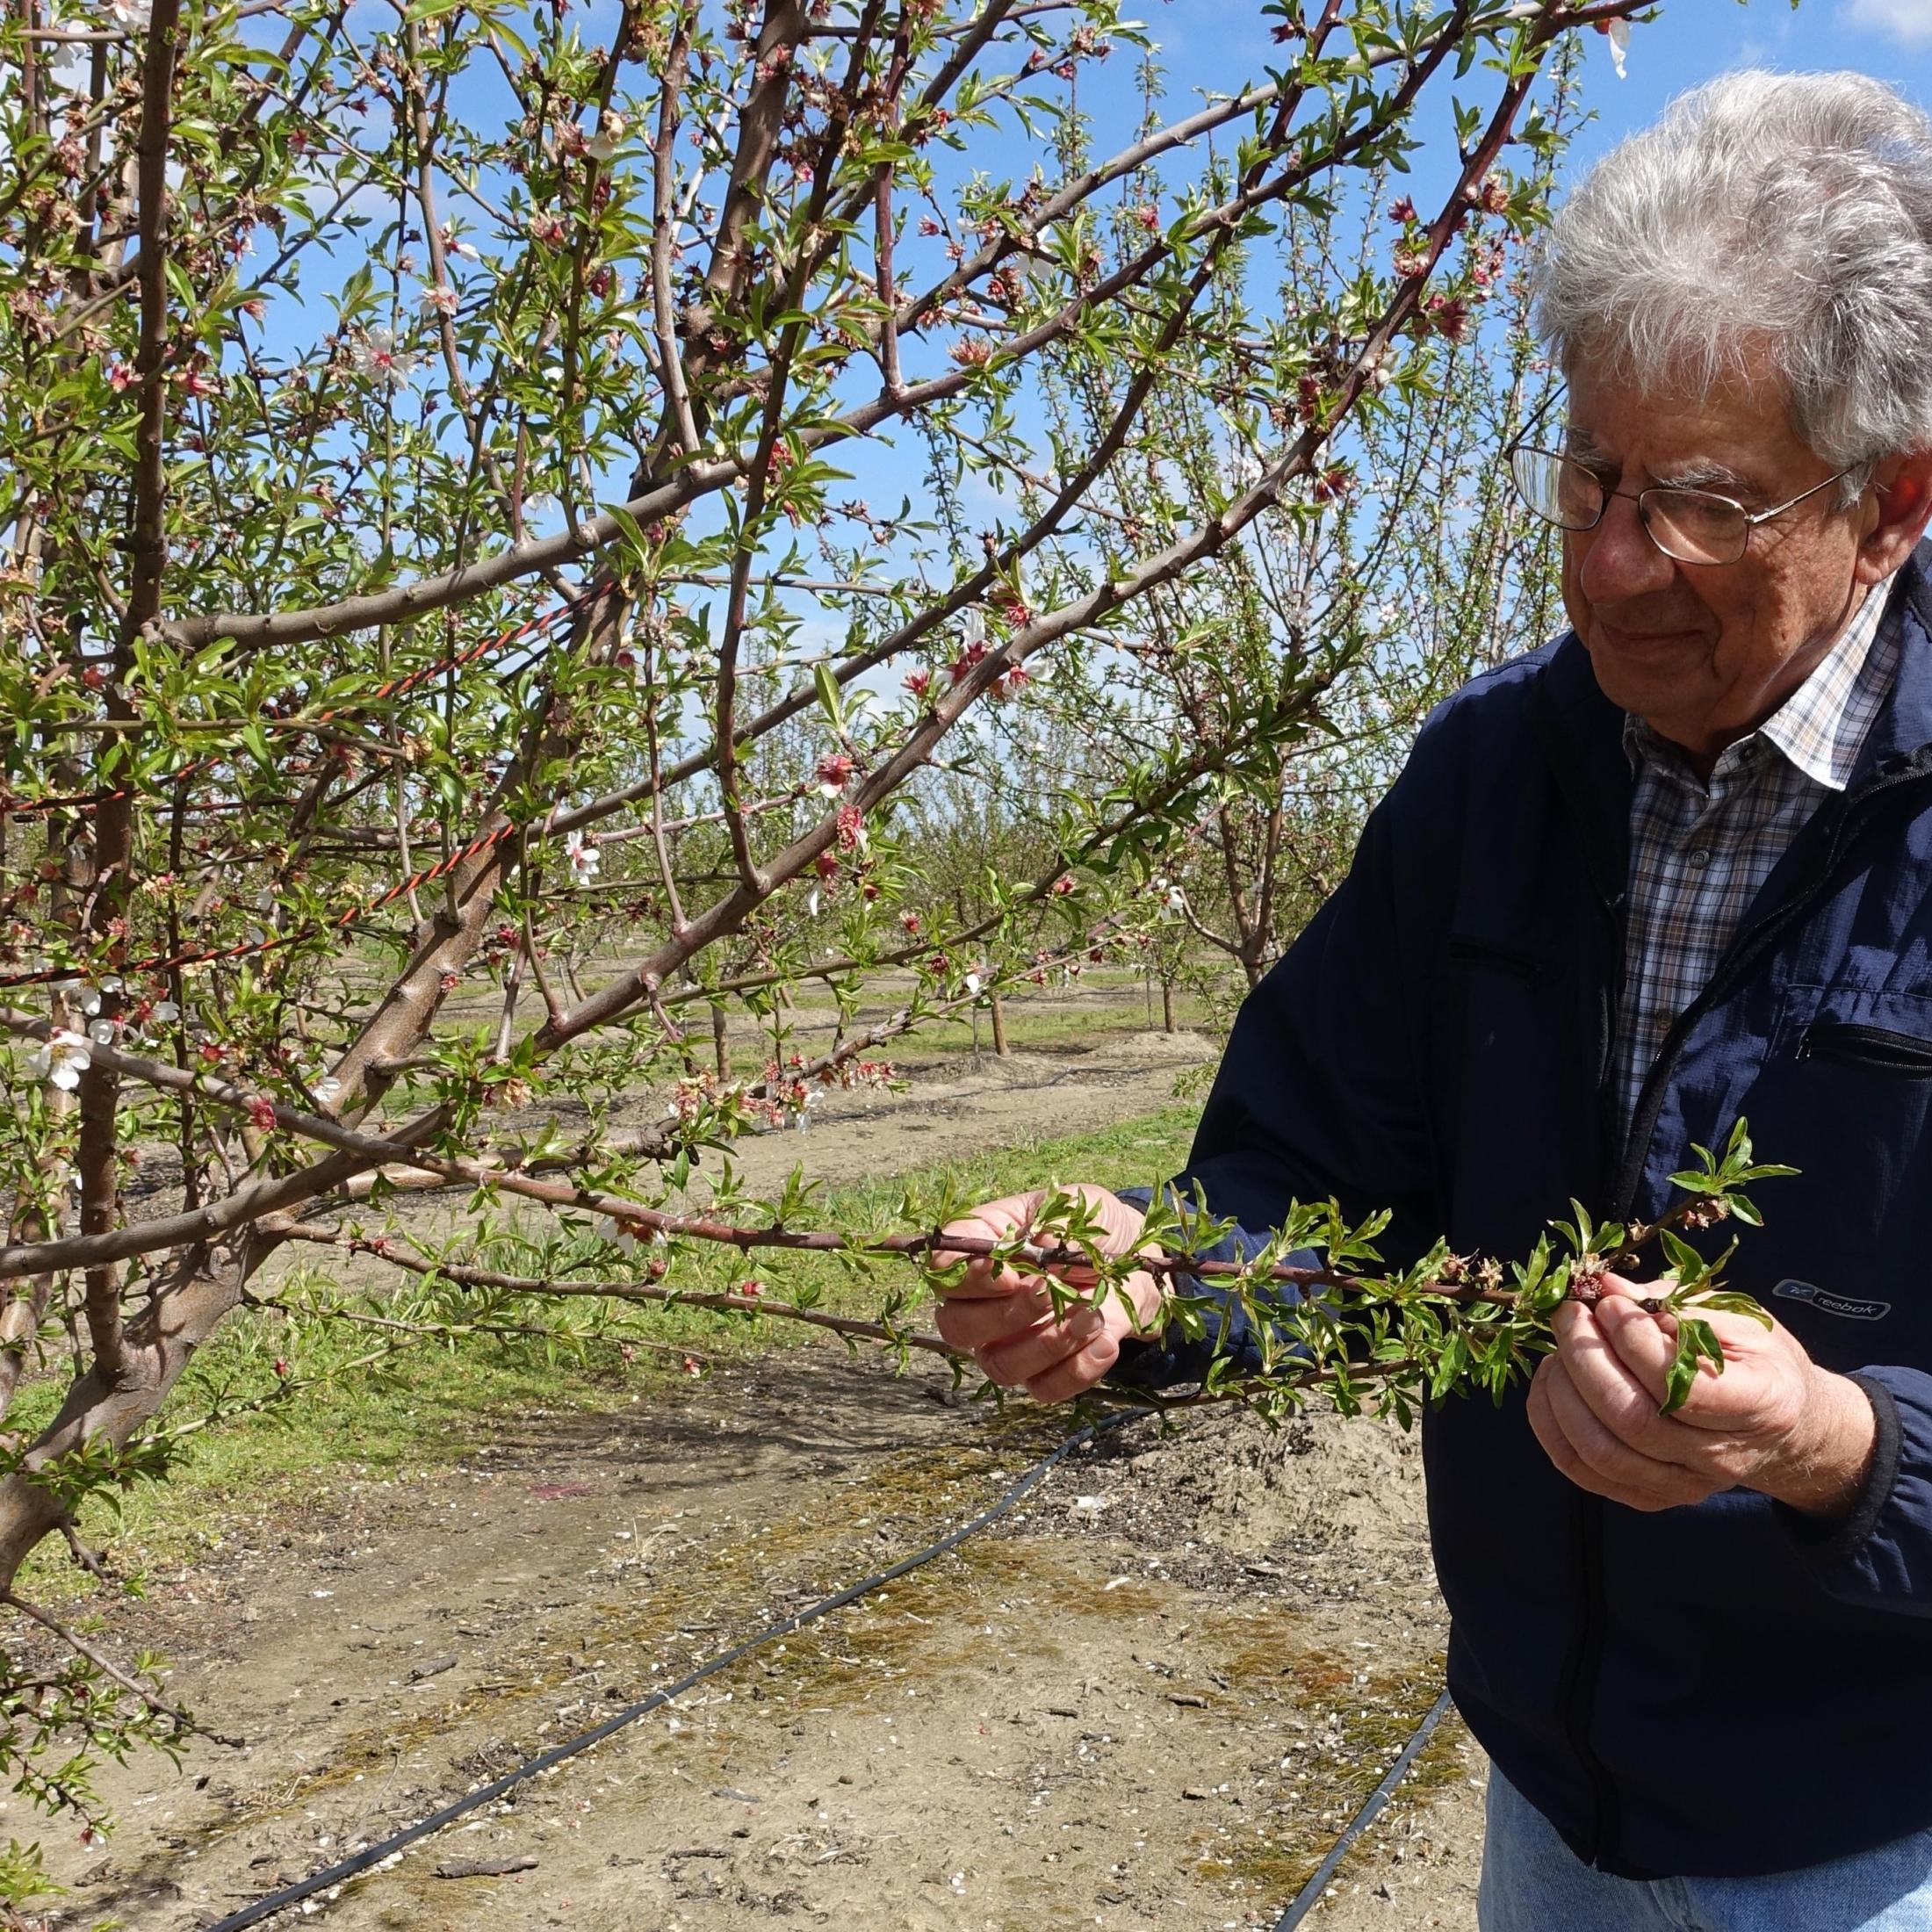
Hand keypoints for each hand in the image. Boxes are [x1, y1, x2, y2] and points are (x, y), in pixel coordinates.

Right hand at [930, 1184, 1163, 1402]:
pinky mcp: (1045, 1372)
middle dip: (1004, 1315)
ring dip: (1048, 1344)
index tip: (1012, 1273)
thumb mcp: (1079, 1207)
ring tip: (1092, 1314)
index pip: (942, 1271)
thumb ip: (1057, 1220)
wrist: (1136, 1265)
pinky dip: (1078, 1368)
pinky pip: (1045, 1388)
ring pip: (999, 1366)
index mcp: (981, 1251)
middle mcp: (983, 1302)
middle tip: (1047, 1292)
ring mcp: (1010, 1343)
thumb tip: (1041, 1244)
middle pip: (956, 1327)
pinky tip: (1106, 1340)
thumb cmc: (1092, 1229)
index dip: (966, 1279)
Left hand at [1525, 1273, 1876, 1516]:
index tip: (1609, 1303)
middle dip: (1585, 1358)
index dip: (1633, 1341)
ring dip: (1563, 1392)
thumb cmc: (1759, 1363)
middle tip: (1569, 1315)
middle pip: (1632, 1421)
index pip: (1682, 1388)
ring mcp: (1682, 1485)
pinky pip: (1582, 1469)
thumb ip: (1677, 1304)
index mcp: (1759, 1407)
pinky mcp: (1648, 1496)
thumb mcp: (1740, 1321)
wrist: (1784, 1429)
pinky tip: (1554, 1382)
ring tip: (1559, 1348)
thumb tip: (1607, 1287)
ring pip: (1600, 1451)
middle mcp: (1720, 1458)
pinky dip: (1551, 1423)